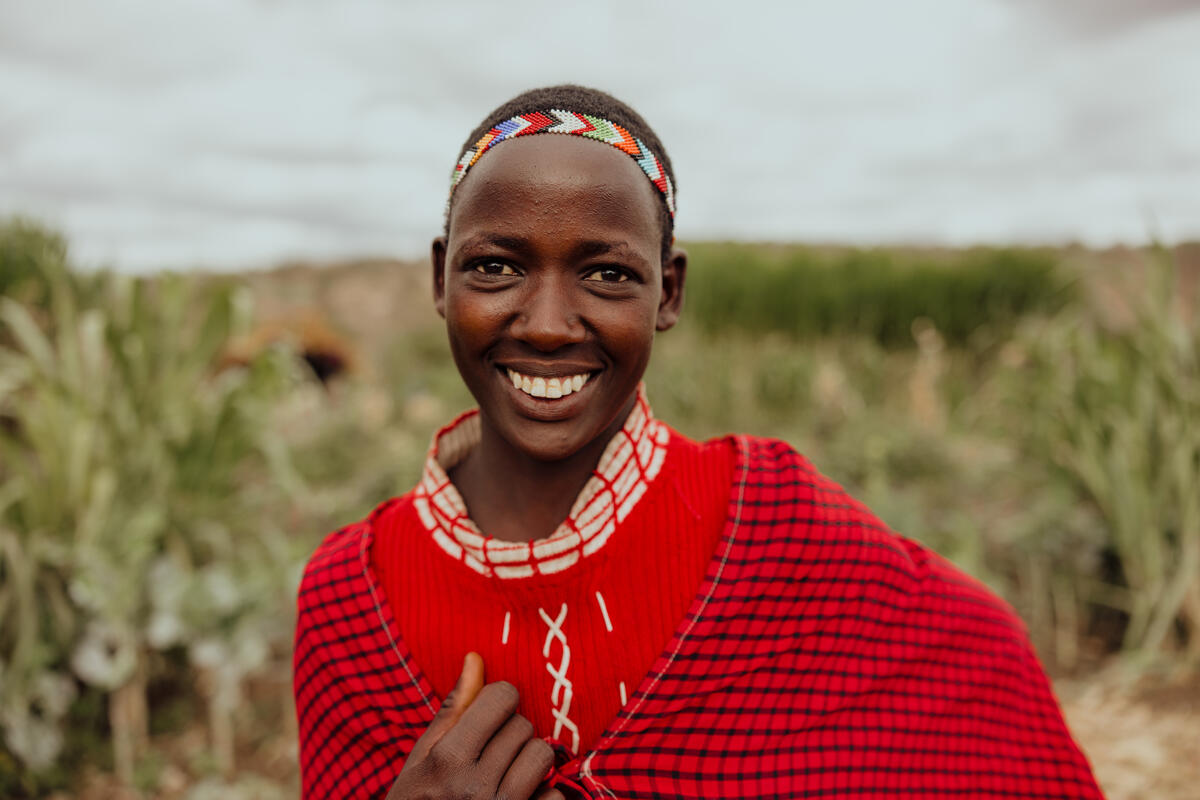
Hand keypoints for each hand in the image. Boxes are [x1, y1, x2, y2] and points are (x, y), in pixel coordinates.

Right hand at [386, 652, 563, 799]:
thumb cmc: (416, 799)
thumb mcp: (422, 756)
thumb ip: (454, 708)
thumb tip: (475, 657)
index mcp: (447, 758)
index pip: (503, 697)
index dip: (500, 700)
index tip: (491, 714)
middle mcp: (475, 785)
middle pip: (523, 726)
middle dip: (510, 733)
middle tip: (491, 753)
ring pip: (542, 755)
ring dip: (530, 761)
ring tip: (507, 773)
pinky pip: (555, 796)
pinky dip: (544, 795)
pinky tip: (521, 799)